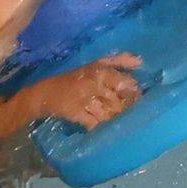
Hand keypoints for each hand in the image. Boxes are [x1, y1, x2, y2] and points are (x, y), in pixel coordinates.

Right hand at [23, 53, 142, 128]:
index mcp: (100, 71)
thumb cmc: (76, 77)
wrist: (47, 93)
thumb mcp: (97, 64)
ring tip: (116, 118)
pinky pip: (95, 124)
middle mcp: (93, 84)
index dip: (133, 92)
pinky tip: (104, 127)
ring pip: (108, 113)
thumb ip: (119, 60)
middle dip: (124, 108)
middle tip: (126, 111)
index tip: (136, 97)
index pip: (124, 82)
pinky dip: (101, 126)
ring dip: (113, 118)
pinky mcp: (77, 114)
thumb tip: (140, 62)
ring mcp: (85, 100)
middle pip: (118, 101)